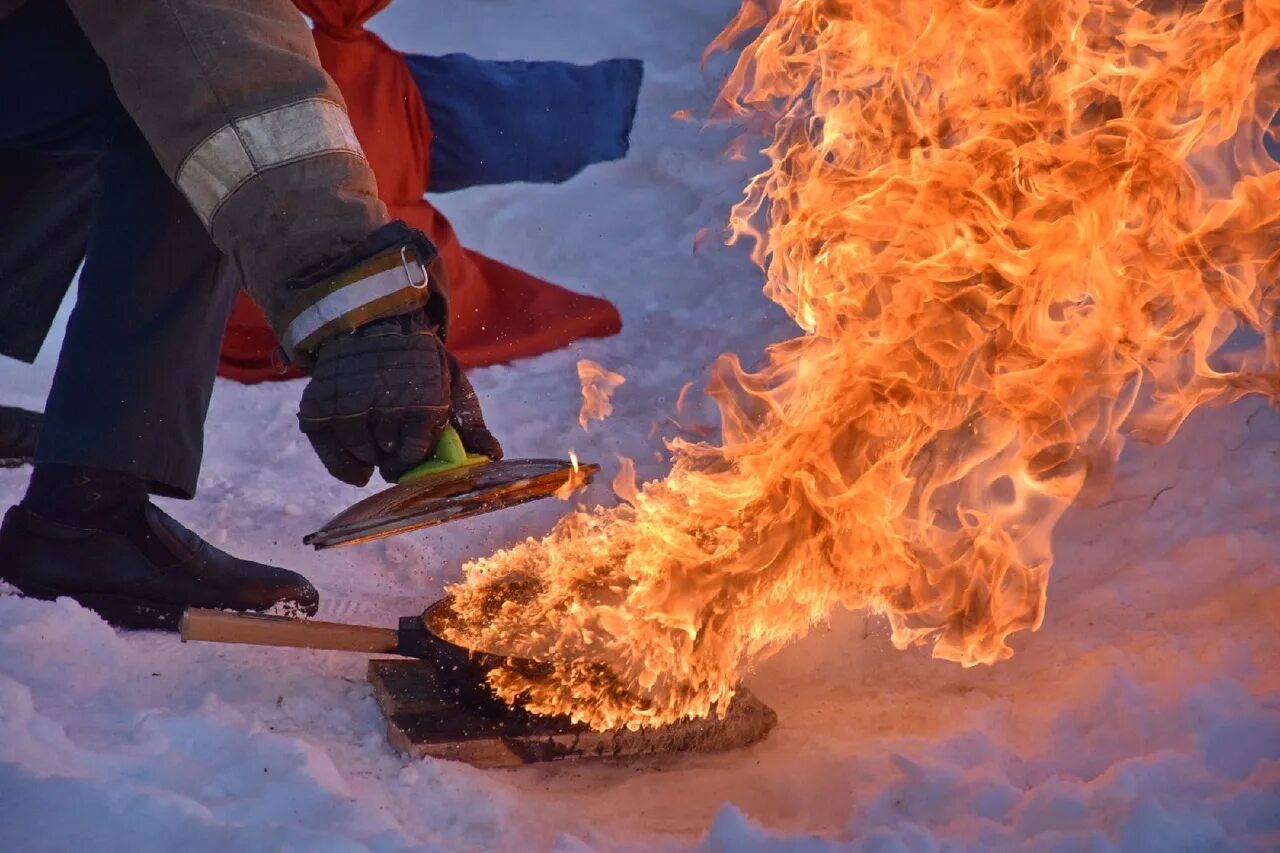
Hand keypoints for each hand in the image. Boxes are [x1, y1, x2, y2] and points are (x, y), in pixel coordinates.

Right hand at [298, 313, 500, 485]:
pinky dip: (345, 466)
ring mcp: (347, 408)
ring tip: (377, 437)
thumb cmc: (419, 360)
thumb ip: (471, 423)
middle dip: (394, 455)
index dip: (416, 455)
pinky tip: (359, 468)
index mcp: (422, 401)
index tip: (414, 447)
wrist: (372, 323)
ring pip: (362, 457)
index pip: (417, 453)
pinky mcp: (318, 411)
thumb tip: (494, 455)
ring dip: (371, 456)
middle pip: (389, 458)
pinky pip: (332, 458)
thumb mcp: (453, 382)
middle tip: (395, 440)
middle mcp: (383, 405)